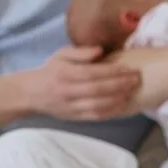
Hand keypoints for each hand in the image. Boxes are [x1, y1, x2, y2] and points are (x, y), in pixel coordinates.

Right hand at [24, 45, 142, 121]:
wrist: (31, 94)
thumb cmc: (50, 71)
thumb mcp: (60, 55)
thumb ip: (80, 52)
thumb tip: (100, 50)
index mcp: (64, 73)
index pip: (92, 73)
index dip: (111, 71)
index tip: (128, 68)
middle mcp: (68, 91)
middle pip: (97, 89)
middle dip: (119, 84)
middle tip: (136, 79)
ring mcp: (71, 106)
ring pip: (97, 105)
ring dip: (117, 99)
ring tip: (132, 92)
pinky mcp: (74, 117)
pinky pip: (94, 116)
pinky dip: (110, 112)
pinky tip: (122, 106)